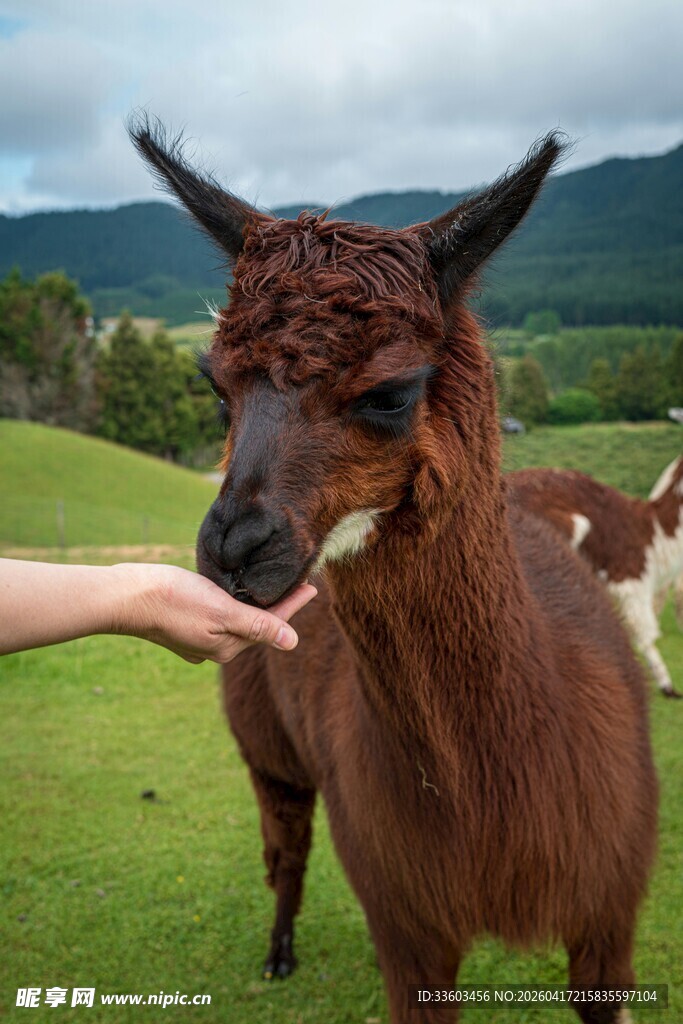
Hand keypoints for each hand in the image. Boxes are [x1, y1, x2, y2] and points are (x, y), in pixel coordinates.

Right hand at [113, 563, 316, 663]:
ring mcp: (199, 637)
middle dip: (278, 605)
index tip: (313, 586)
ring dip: (256, 603)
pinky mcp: (185, 623)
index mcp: (228, 647)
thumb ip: (257, 626)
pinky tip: (236, 592)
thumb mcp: (221, 612)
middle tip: (300, 582)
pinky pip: (219, 614)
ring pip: (238, 619)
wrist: (125, 597)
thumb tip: (293, 643)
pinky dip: (233, 602)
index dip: (293, 604)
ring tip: (273, 586)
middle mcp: (216, 647)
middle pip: (257, 623)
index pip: (271, 624)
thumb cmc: (174, 600)